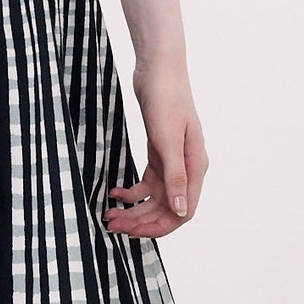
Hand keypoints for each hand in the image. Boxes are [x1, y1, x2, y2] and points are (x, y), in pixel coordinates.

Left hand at [102, 61, 208, 240]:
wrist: (159, 70)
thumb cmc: (167, 100)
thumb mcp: (168, 140)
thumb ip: (175, 177)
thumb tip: (180, 212)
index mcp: (195, 168)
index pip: (183, 212)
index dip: (159, 227)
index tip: (132, 233)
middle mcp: (187, 169)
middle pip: (166, 208)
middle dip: (139, 221)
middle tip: (112, 225)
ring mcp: (173, 162)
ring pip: (154, 198)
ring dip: (133, 210)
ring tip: (109, 215)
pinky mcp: (159, 154)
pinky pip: (146, 183)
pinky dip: (131, 192)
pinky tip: (114, 192)